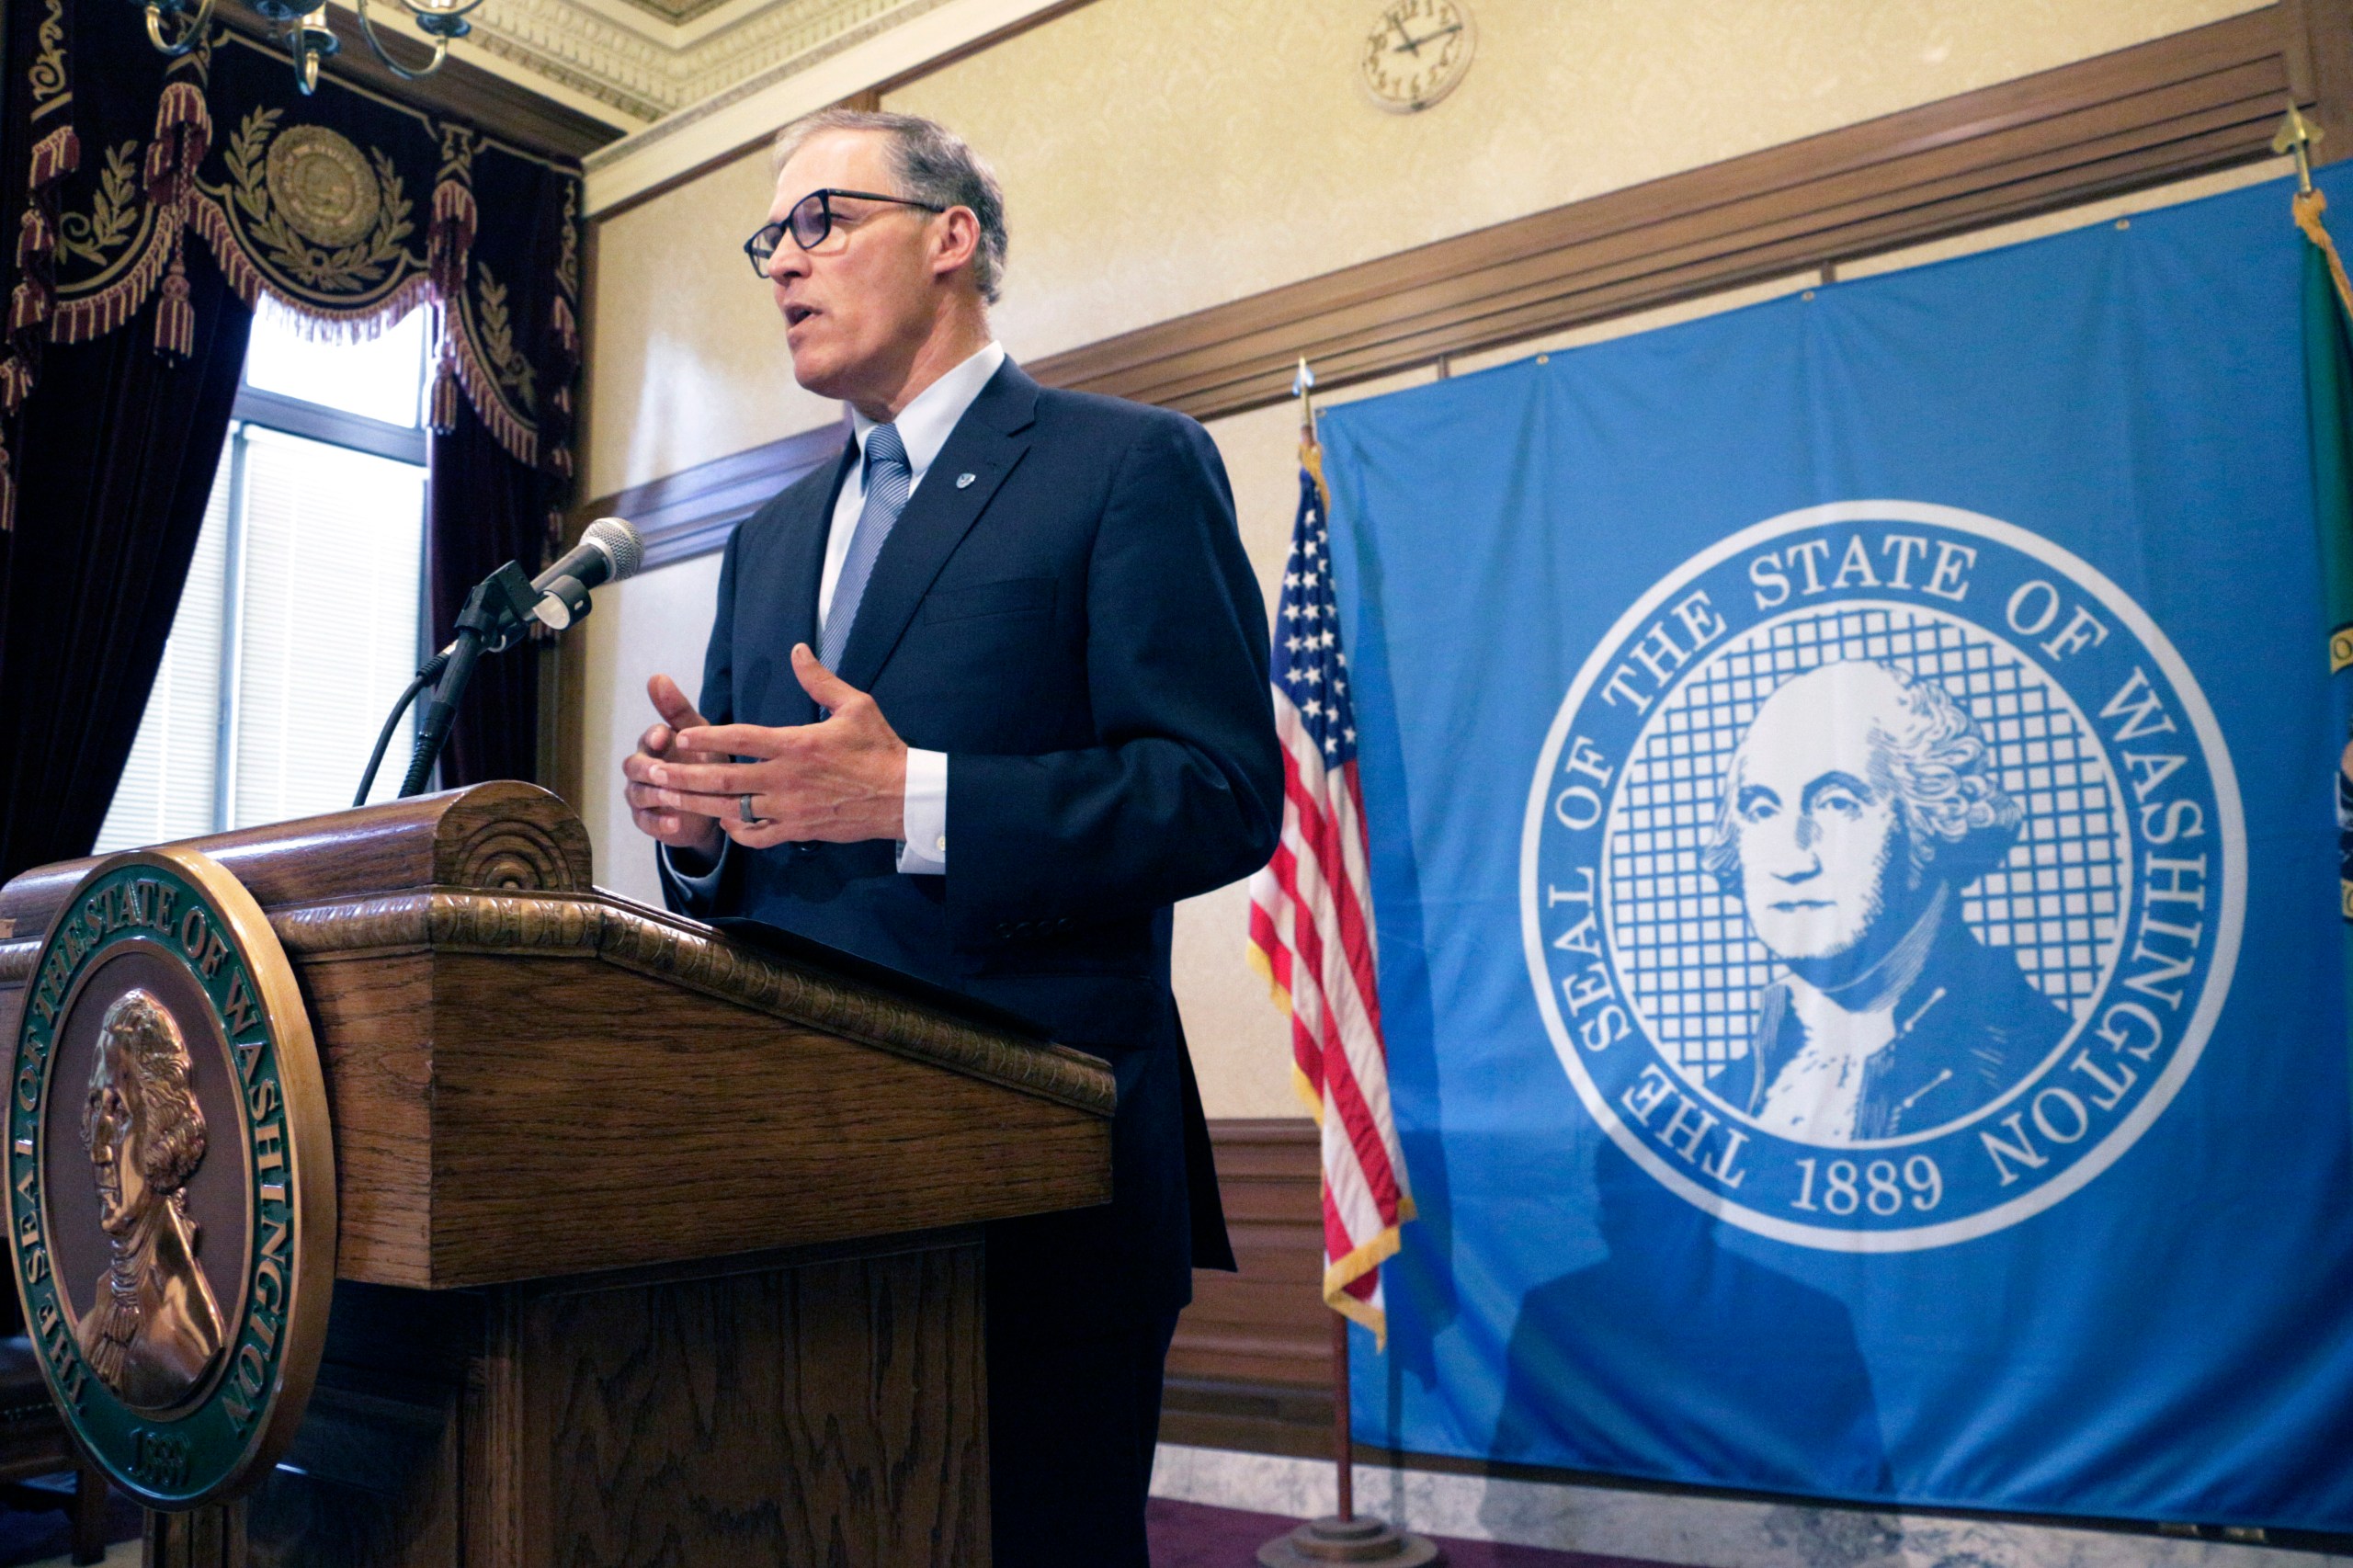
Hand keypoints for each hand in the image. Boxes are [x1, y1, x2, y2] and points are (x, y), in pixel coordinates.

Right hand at [622, 674, 726, 857]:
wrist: (712, 802)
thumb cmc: (702, 759)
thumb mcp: (698, 734)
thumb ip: (678, 709)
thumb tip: (656, 676)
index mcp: (655, 744)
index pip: (648, 737)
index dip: (653, 736)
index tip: (664, 736)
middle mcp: (643, 768)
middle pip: (633, 766)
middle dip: (646, 767)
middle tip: (660, 770)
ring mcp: (642, 794)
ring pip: (638, 793)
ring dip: (653, 794)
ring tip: (670, 797)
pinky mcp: (647, 820)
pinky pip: (647, 822)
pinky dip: (659, 823)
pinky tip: (676, 823)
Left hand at [641, 644, 909, 850]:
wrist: (903, 797)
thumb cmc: (880, 748)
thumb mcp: (856, 705)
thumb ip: (820, 680)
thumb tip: (797, 650)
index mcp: (796, 744)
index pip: (741, 738)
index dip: (708, 738)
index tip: (682, 736)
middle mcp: (785, 778)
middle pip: (724, 778)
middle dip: (683, 777)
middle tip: (652, 774)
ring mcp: (789, 809)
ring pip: (732, 809)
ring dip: (696, 805)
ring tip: (666, 801)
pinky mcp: (798, 831)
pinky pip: (756, 836)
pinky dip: (736, 830)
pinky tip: (722, 821)